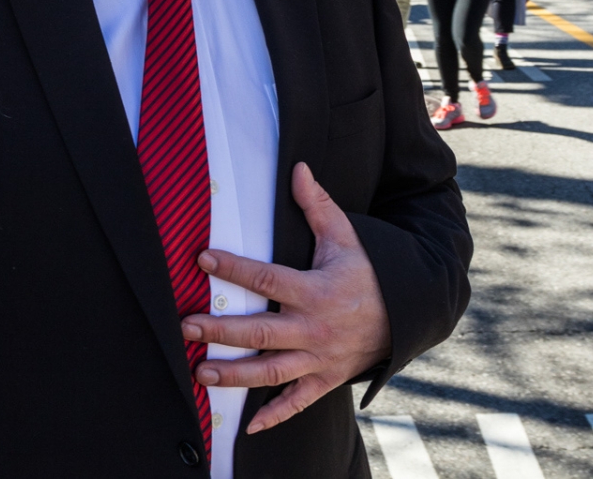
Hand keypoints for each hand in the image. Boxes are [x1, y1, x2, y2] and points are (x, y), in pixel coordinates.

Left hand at [181, 163, 390, 434]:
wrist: (407, 314)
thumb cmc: (369, 272)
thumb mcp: (347, 236)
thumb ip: (317, 205)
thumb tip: (298, 168)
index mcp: (317, 291)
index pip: (268, 278)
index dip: (235, 267)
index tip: (202, 258)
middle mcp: (315, 329)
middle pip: (261, 332)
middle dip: (221, 331)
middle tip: (185, 326)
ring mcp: (320, 359)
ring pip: (271, 372)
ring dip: (234, 375)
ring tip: (201, 373)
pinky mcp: (325, 380)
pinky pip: (297, 402)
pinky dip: (274, 416)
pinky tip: (246, 426)